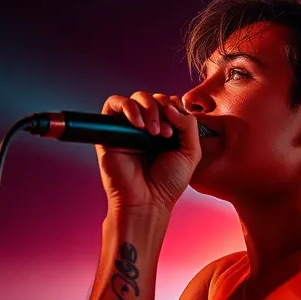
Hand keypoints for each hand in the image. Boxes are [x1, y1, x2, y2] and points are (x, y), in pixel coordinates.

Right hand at [96, 91, 201, 213]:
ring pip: (135, 98)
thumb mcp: (191, 152)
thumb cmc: (168, 183)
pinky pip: (113, 105)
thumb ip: (188, 124)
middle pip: (153, 98)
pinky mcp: (110, 131)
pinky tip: (138, 124)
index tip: (178, 127)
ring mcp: (128, 128)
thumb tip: (170, 105)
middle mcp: (147, 128)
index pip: (169, 103)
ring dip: (147, 108)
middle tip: (165, 133)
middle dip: (162, 109)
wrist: (147, 201)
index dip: (175, 107)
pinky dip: (126, 106)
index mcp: (166, 130)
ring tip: (152, 131)